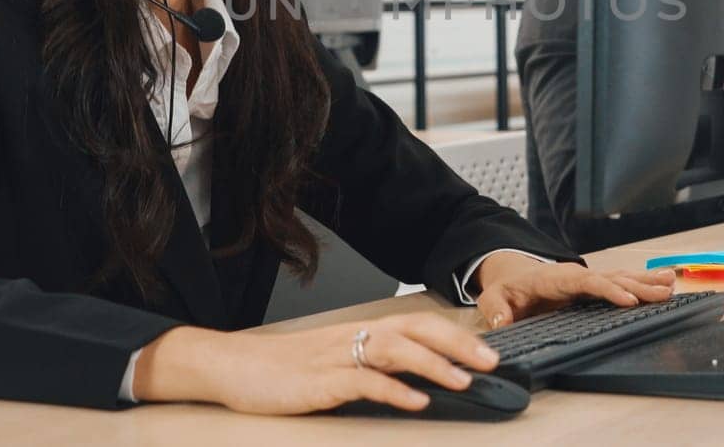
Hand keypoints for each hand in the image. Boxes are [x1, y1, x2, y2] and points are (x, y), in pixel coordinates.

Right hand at [132, 313, 500, 413]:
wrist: (232, 367)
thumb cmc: (285, 368)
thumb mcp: (335, 361)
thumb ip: (372, 365)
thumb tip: (418, 379)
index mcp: (361, 330)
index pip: (419, 323)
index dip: (455, 335)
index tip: (489, 351)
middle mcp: (354, 336)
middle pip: (416, 329)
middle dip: (457, 345)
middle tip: (490, 363)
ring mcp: (337, 357)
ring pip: (394, 350)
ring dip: (433, 366)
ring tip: (463, 382)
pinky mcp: (319, 382)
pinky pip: (363, 382)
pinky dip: (393, 391)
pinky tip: (415, 401)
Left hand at [473, 253, 675, 328]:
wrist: (511, 275)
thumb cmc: (507, 288)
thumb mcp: (494, 297)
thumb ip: (496, 309)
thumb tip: (503, 323)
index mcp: (556, 277)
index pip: (587, 282)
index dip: (609, 289)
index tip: (629, 299)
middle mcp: (577, 275)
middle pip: (612, 278)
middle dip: (638, 284)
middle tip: (664, 292)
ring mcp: (587, 280)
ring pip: (622, 277)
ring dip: (646, 281)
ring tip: (671, 284)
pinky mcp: (594, 286)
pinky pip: (622, 282)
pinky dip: (643, 282)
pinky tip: (664, 283)